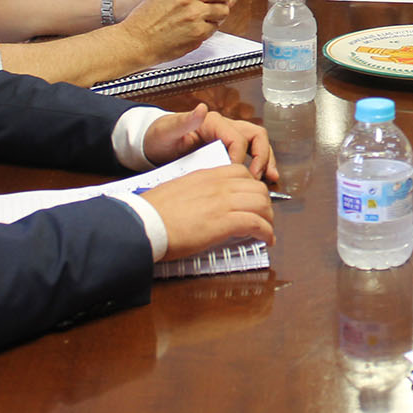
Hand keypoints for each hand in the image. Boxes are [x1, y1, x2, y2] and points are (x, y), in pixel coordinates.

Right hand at [117, 0, 261, 18]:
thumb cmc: (148, 15)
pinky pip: (216, 26)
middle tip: (216, 0)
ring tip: (204, 15)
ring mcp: (194, 13)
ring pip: (224, 9)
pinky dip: (210, 27)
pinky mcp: (198, 31)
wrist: (136, 40)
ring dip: (218, 12)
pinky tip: (196, 27)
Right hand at [140, 165, 273, 260]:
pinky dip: (266, 232)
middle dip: (265, 204)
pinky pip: (256, 223)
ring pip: (262, 203)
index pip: (242, 172)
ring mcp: (223, 202)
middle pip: (257, 188)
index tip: (251, 201)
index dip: (252, 187)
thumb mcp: (179, 189)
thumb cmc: (154, 212)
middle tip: (263, 218)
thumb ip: (198, 190)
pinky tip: (266, 240)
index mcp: (207, 175)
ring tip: (266, 230)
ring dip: (269, 219)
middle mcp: (219, 185)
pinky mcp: (224, 222)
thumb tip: (207, 204)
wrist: (144, 223)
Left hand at [143, 104, 278, 182]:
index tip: (235, 174)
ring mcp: (230, 139)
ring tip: (270, 179)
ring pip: (258, 145)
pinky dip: (260, 167)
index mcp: (214, 122)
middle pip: (256, 136)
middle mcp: (227, 128)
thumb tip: (201, 108)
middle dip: (262, 156)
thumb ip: (184, 121)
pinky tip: (263, 181)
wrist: (152, 145)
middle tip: (258, 177)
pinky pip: (251, 156)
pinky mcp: (229, 150)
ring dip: (267, 161)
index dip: (240, 156)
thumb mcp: (167, 130)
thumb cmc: (159, 137)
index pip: (238, 138)